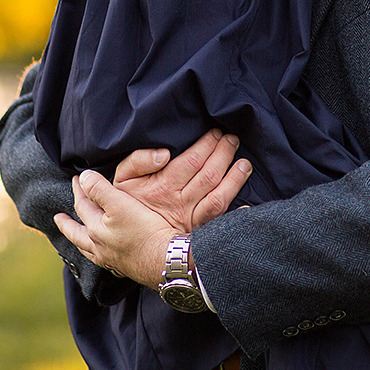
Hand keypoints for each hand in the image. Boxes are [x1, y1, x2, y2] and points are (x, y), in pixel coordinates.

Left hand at [56, 171, 179, 287]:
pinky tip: (103, 255)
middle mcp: (99, 247)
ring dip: (79, 242)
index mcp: (96, 230)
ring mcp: (110, 260)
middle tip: (58, 218)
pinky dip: (97, 255)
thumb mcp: (120, 203)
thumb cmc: (145, 230)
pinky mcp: (123, 267)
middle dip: (67, 223)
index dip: (79, 190)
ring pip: (87, 250)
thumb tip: (83, 177)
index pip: (82, 206)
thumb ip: (99, 189)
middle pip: (77, 233)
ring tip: (77, 240)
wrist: (166, 259)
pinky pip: (102, 260)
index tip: (77, 179)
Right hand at [110, 129, 253, 231]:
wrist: (124, 237)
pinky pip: (217, 223)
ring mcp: (189, 220)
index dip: (206, 145)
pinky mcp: (194, 232)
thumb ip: (138, 161)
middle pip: (209, 176)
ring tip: (245, 163)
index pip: (191, 161)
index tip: (215, 132)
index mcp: (161, 187)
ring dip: (234, 179)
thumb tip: (164, 153)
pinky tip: (247, 205)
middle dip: (224, 154)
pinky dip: (233, 215)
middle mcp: (178, 204)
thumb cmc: (126, 200)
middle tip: (232, 139)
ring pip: (218, 198)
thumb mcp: (122, 177)